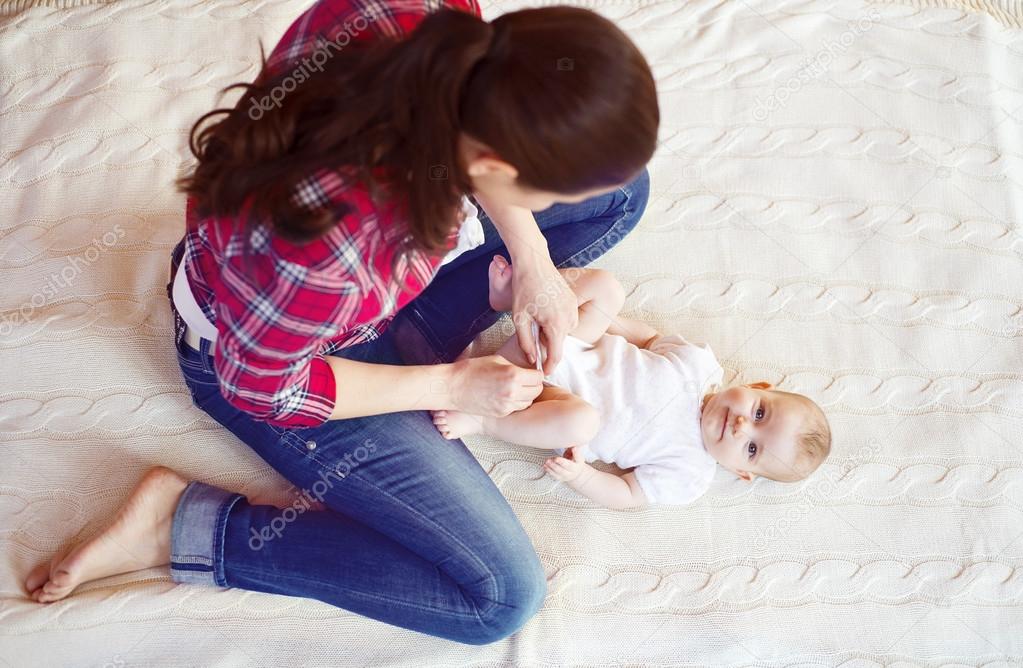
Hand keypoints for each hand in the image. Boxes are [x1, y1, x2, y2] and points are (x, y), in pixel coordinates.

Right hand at [448, 354, 543, 416]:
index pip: (538, 377)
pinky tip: (506, 395)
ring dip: (526, 395)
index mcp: (513, 375)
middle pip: (537, 391)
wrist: (452, 387)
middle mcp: (512, 392)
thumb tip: (526, 371)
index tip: (531, 373)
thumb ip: (515, 367)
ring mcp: (506, 405)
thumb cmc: (470, 371)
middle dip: (533, 385)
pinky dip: (515, 403)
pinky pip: (516, 408)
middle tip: (526, 380)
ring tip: (515, 388)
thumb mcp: (496, 360)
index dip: (536, 373)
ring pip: (528, 402)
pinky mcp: (500, 413)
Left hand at [511, 256, 577, 374]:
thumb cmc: (524, 288)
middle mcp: (570, 319)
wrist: (534, 263)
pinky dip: (556, 321)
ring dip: (551, 331)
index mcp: (556, 325)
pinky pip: (566, 320)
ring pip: (563, 332)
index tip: (544, 373)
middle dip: (545, 343)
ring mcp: (574, 310)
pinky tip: (544, 309)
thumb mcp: (519, 318)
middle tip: (530, 328)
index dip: (549, 366)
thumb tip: (532, 359)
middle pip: (559, 343)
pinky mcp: (573, 302)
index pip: (556, 355)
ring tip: (536, 316)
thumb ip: (526, 342)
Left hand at [543, 446, 590, 482]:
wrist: (576, 474)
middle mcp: (574, 469)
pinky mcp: (560, 478)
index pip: (579, 457)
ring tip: (547, 461)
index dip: (576, 452)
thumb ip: (572, 448)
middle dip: (561, 462)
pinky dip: (549, 471)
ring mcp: (567, 475)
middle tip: (555, 458)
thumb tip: (569, 439)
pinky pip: (554, 476)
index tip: (574, 447)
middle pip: (568, 466)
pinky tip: (545, 466)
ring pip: (560, 472)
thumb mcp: (576, 454)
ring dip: (553, 467)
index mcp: (579, 461)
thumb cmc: (574, 461)